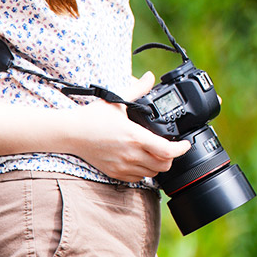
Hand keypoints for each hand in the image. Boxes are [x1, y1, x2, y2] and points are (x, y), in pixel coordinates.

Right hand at [66, 72, 186, 182]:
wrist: (70, 133)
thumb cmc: (92, 117)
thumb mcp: (116, 100)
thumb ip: (137, 90)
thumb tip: (149, 77)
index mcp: (135, 136)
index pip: (167, 151)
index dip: (181, 149)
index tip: (185, 144)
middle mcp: (130, 154)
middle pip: (164, 165)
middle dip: (171, 157)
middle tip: (170, 147)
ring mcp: (122, 166)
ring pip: (152, 173)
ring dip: (158, 165)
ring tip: (156, 153)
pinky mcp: (115, 173)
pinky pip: (137, 179)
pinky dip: (144, 172)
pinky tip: (141, 160)